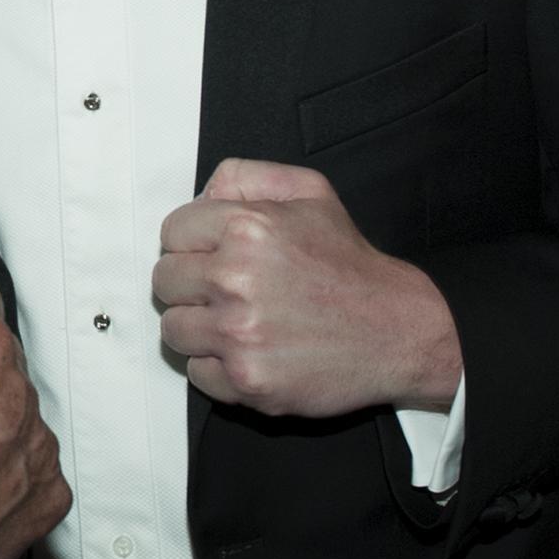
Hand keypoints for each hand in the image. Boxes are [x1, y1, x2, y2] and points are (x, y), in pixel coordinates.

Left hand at [154, 159, 461, 416]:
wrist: (394, 330)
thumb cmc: (349, 264)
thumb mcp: (310, 192)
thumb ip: (247, 177)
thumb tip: (202, 195)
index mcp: (248, 228)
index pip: (172, 232)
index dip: (191, 241)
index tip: (211, 253)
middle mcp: (236, 279)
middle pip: (164, 280)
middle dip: (190, 283)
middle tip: (224, 288)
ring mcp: (239, 334)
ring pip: (173, 329)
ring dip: (198, 325)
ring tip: (235, 320)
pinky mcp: (246, 380)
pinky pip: (196, 373)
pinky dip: (217, 365)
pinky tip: (250, 350)